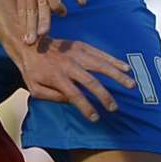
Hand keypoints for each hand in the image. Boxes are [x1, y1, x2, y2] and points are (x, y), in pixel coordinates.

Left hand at [7, 36, 134, 122]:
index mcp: (57, 77)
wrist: (29, 43)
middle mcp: (68, 65)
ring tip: (131, 85)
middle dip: (104, 96)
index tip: (95, 118)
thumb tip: (71, 101)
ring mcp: (76, 54)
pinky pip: (99, 53)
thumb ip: (52, 97)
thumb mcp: (34, 88)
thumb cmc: (32, 70)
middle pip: (90, 81)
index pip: (75, 95)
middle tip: (114, 108)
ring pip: (100, 65)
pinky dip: (113, 60)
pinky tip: (125, 67)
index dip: (86, 108)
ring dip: (116, 75)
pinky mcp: (80, 46)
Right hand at [11, 0, 89, 43]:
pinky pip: (21, 9)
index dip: (56, 4)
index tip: (63, 12)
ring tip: (29, 41)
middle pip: (38, 4)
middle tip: (40, 36)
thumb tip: (82, 3)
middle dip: (39, 20)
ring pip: (27, 9)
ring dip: (28, 25)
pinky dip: (21, 22)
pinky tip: (23, 35)